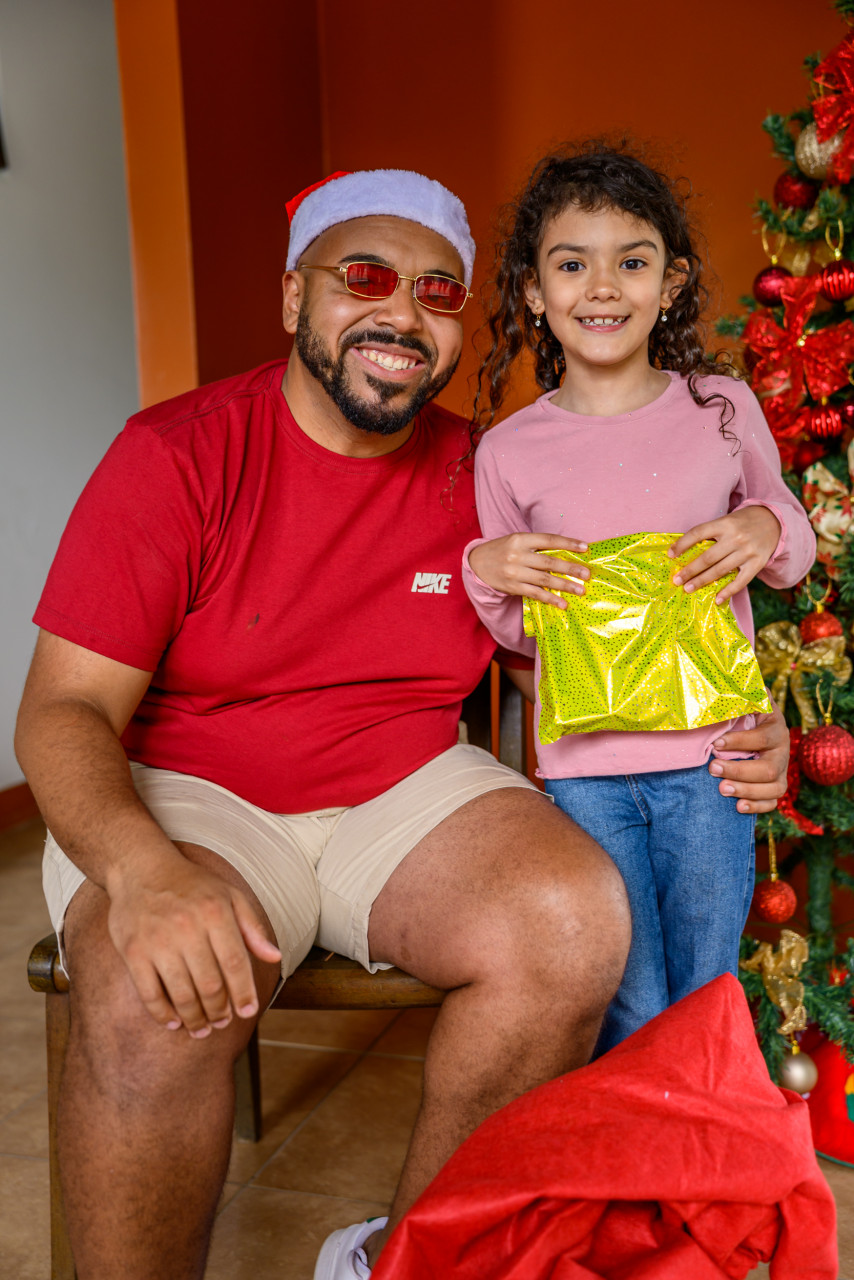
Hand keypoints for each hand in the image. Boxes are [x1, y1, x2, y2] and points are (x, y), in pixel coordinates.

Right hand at [106, 852, 281, 1037]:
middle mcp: (188, 928)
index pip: (236, 964)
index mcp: (216, 913)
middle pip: (210, 985)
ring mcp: (158, 941)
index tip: (248, 1012)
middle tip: (223, 1022)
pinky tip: (174, 1023)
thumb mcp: (229, 895)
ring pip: (182, 995)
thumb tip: (275, 957)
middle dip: (220, 1011)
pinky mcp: (133, 952)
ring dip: (195, 1019)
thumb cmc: (191, 885)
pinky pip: (150, 994)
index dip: (244, 993)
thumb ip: (253, 927)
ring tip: (202, 1028)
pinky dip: (163, 1015)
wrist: (140, 868)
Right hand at [469, 533, 589, 608]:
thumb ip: (537, 545)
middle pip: (549, 562)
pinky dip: (550, 599)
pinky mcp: (512, 587)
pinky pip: (535, 593)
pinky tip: (563, 603)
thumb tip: (566, 553)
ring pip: (544, 579)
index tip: (585, 548)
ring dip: (565, 585)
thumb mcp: (517, 541)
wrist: (477, 563)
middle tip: (587, 574)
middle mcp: (518, 555)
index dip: (568, 543)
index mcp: (521, 539)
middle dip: (571, 568)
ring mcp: (515, 572)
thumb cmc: (503, 550)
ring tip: (581, 590)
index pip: (549, 540)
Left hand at [669, 506, 780, 604]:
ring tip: (688, 589)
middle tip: (676, 580)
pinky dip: (728, 592)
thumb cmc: (743, 522)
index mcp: (725, 523)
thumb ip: (711, 533)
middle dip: (690, 570)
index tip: (670, 555)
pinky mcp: (757, 563)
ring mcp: (747, 551)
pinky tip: (717, 600)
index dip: (682, 544)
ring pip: (720, 570)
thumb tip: (685, 551)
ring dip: (702, 581)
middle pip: (707, 557)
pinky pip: (740, 581)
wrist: (775, 521)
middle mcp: (736, 537)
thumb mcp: (727, 520)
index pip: (698, 533)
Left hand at [708, 697, 788, 813]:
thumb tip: (729, 680)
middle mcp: (782, 750)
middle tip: (712, 768)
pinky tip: (738, 806)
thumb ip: (738, 693)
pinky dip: (758, 806)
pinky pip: (773, 801)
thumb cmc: (741, 711)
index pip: (763, 738)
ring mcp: (781, 770)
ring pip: (773, 787)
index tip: (716, 743)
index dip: (741, 742)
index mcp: (775, 727)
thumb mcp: (742, 699)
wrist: (750, 724)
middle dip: (739, 770)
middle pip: (768, 768)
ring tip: (721, 789)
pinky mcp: (774, 785)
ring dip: (747, 790)